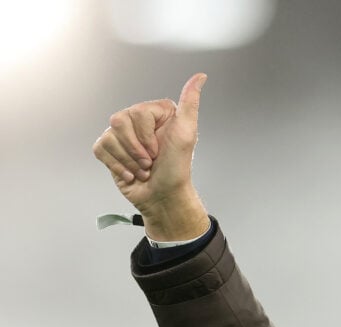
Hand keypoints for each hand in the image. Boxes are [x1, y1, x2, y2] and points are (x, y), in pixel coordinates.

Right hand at [93, 73, 208, 240]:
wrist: (163, 197)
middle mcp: (138, 120)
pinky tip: (131, 174)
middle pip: (118, 122)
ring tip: (144, 168)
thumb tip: (201, 76)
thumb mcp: (187, 134)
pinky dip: (117, 166)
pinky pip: (100, 149)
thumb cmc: (177, 169)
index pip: (137, 113)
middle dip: (137, 150)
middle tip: (152, 161)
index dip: (147, 137)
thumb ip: (190, 103)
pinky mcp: (110, 149)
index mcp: (157, 112)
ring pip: (109, 137)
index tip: (160, 150)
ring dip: (128, 160)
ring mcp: (123, 135)